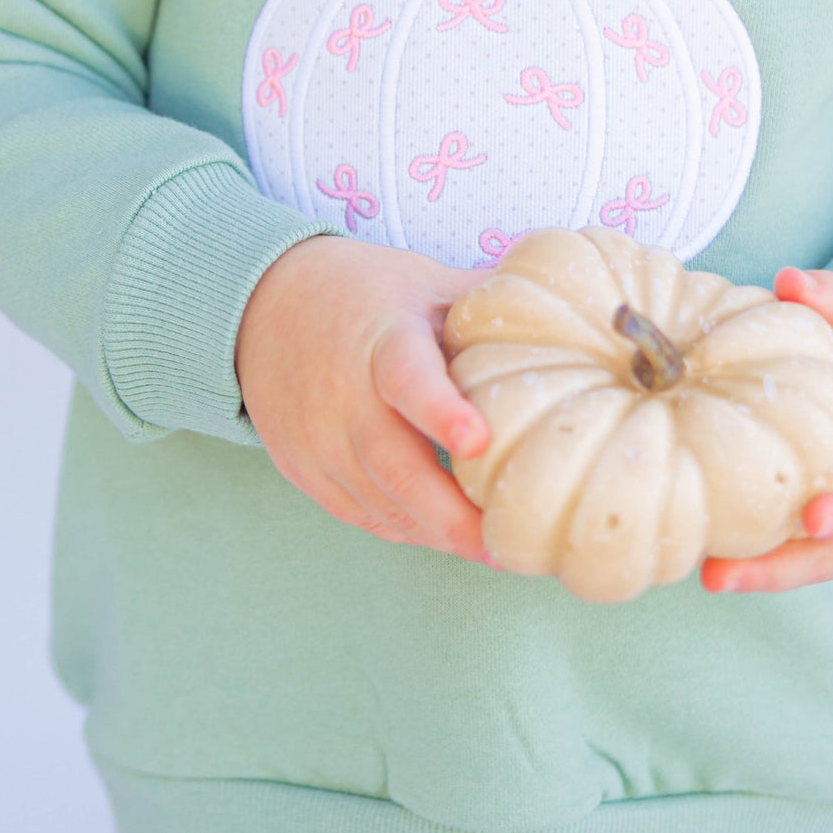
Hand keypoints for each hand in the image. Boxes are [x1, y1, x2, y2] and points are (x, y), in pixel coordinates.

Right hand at [235, 235, 494, 563]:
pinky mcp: (303, 469)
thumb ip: (487, 308)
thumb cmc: (363, 293)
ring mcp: (318, 438)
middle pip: (396, 468)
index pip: (408, 378)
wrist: (260, 306)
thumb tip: (572, 314)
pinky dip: (404, 530)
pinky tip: (444, 535)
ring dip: (436, 532)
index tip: (479, 439)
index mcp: (382, 340)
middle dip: (453, 515)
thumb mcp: (424, 283)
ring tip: (494, 549)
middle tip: (507, 545)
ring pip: (381, 503)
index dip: (440, 411)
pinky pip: (360, 515)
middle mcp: (343, 395)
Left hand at [700, 268, 832, 594]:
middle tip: (726, 575)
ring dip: (759, 575)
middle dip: (784, 568)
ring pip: (803, 563)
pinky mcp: (804, 528)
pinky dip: (749, 560)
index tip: (818, 517)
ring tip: (708, 576)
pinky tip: (696, 553)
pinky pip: (780, 551)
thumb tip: (790, 278)